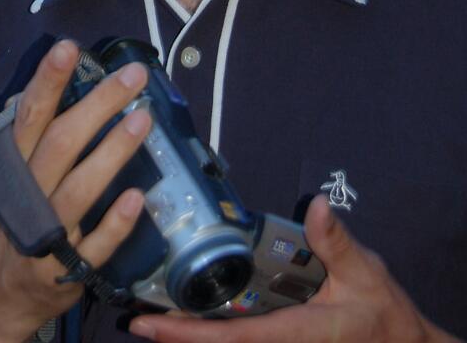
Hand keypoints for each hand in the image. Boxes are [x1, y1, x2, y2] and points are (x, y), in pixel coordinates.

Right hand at [0, 39, 150, 342]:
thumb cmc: (5, 222)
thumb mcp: (2, 176)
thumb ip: (20, 136)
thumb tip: (34, 90)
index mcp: (11, 166)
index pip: (30, 115)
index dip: (48, 81)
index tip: (69, 47)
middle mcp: (26, 195)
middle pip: (61, 142)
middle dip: (98, 104)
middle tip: (134, 75)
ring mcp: (45, 234)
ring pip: (79, 188)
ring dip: (112, 152)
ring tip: (143, 120)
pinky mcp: (66, 270)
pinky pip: (94, 246)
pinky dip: (113, 223)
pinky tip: (136, 198)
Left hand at [129, 195, 461, 342]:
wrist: (400, 341)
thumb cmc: (382, 312)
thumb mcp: (364, 273)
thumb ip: (337, 242)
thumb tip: (315, 206)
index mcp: (293, 331)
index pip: (231, 336)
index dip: (188, 333)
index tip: (152, 325)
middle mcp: (278, 341)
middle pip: (217, 342)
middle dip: (175, 333)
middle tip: (134, 317)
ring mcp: (278, 340)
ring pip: (225, 340)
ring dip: (188, 329)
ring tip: (149, 310)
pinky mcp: (281, 334)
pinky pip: (239, 333)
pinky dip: (210, 324)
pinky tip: (189, 307)